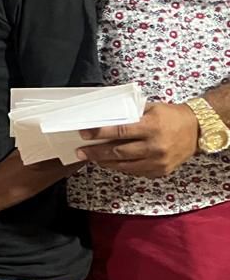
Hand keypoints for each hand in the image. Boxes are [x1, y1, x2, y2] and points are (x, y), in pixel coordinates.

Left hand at [76, 101, 198, 177]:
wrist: (198, 130)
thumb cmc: (171, 116)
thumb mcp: (150, 109)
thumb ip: (130, 114)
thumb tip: (104, 117)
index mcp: (151, 127)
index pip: (119, 131)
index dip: (99, 133)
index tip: (84, 133)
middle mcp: (154, 146)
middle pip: (118, 151)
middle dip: (96, 152)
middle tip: (81, 151)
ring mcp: (158, 161)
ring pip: (125, 165)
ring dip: (105, 162)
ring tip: (92, 158)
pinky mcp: (161, 171)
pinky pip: (135, 171)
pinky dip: (121, 167)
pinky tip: (110, 163)